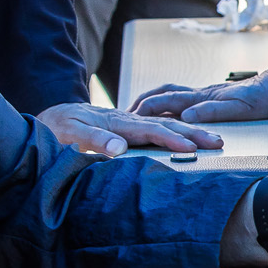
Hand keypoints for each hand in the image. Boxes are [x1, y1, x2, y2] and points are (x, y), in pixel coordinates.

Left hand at [38, 102, 223, 155]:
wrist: (49, 118)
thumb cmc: (56, 129)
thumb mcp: (70, 134)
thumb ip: (94, 141)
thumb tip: (121, 148)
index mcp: (116, 122)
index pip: (150, 131)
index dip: (171, 139)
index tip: (191, 148)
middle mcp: (127, 119)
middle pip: (165, 124)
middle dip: (193, 133)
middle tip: (218, 142)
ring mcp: (129, 122)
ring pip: (165, 124)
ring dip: (190, 132)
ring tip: (212, 140)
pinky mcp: (128, 127)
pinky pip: (157, 128)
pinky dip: (177, 131)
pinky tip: (189, 137)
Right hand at [131, 77, 267, 123]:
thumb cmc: (262, 100)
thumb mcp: (239, 108)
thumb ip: (212, 111)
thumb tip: (186, 116)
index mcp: (201, 98)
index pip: (164, 101)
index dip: (144, 111)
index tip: (128, 120)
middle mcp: (198, 95)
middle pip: (161, 95)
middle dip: (140, 105)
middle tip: (124, 117)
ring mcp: (203, 96)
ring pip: (169, 95)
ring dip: (152, 103)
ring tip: (139, 114)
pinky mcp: (210, 100)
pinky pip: (181, 101)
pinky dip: (167, 106)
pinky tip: (169, 116)